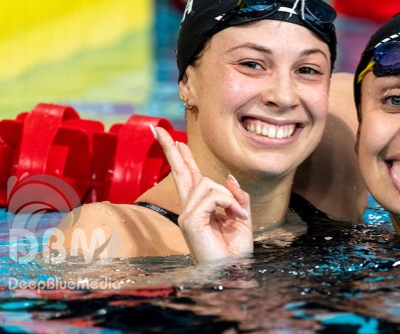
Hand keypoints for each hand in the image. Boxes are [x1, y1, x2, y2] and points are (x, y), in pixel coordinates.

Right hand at [154, 126, 252, 262]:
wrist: (233, 270)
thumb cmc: (235, 250)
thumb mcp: (242, 216)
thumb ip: (236, 196)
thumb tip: (228, 177)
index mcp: (200, 207)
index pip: (189, 176)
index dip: (182, 156)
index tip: (173, 139)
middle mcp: (189, 208)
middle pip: (179, 172)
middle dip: (171, 149)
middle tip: (158, 130)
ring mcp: (187, 214)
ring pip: (208, 183)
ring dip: (230, 197)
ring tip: (239, 215)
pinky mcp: (189, 220)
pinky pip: (211, 195)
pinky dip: (229, 203)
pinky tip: (236, 216)